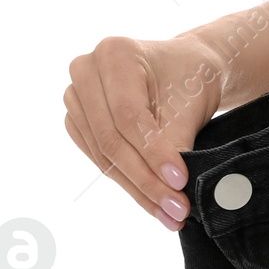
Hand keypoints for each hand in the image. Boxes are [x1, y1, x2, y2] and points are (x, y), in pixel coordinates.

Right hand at [63, 32, 224, 227]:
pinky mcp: (78, 122)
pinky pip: (99, 159)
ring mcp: (76, 97)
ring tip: (170, 215)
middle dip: (146, 180)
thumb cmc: (192, 78)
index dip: (153, 153)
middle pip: (111, 139)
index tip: (180, 182)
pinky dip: (128, 183)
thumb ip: (175, 141)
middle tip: (176, 210)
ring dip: (137, 190)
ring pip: (104, 155)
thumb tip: (170, 187)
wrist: (187, 69)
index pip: (129, 117)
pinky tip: (153, 204)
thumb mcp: (190, 104)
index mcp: (114, 53)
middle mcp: (85, 71)